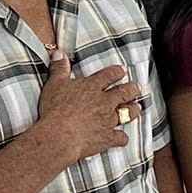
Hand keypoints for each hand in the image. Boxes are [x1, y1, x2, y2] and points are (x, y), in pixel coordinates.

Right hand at [37, 48, 138, 163]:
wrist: (59, 136)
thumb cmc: (55, 110)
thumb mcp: (54, 84)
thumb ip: (59, 68)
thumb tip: (58, 53)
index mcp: (92, 87)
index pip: (109, 75)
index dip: (117, 72)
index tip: (121, 71)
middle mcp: (104, 102)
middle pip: (124, 92)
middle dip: (132, 89)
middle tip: (136, 87)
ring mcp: (108, 120)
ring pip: (127, 113)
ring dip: (132, 110)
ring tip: (137, 108)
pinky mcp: (107, 137)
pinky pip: (120, 137)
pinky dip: (122, 138)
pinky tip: (123, 138)